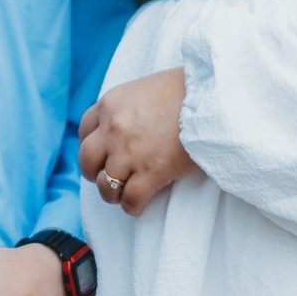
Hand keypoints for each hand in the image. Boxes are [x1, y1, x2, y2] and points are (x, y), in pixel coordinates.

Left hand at [79, 68, 198, 217]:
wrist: (212, 97)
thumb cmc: (186, 90)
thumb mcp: (145, 88)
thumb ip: (128, 107)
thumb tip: (127, 127)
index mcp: (110, 104)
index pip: (84, 130)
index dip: (92, 146)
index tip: (101, 155)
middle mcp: (112, 129)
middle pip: (87, 161)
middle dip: (95, 172)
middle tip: (109, 177)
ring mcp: (129, 153)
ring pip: (106, 186)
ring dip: (113, 194)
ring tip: (124, 195)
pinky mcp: (150, 173)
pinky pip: (130, 200)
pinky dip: (132, 207)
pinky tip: (138, 206)